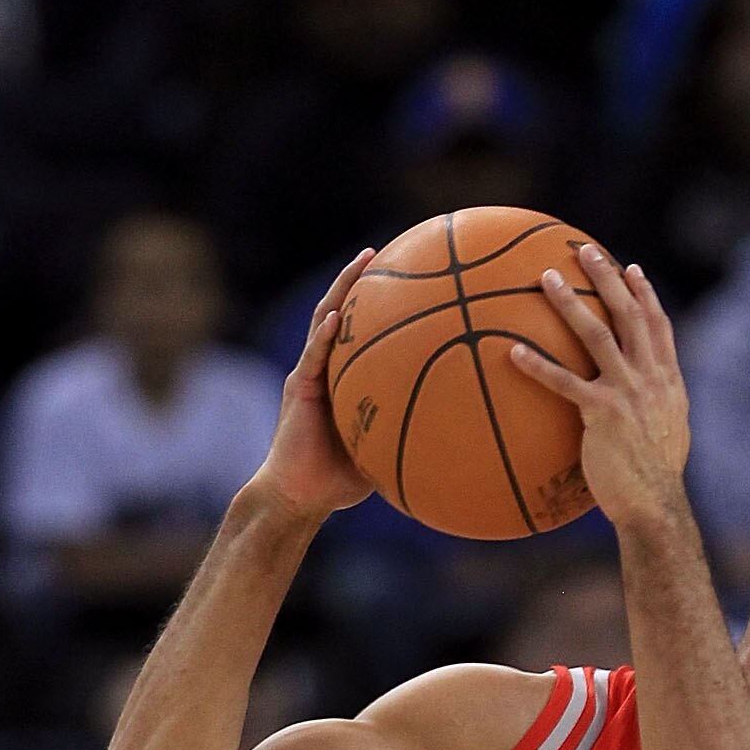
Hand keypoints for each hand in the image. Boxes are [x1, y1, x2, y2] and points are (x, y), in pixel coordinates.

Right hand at [249, 248, 377, 522]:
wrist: (298, 497)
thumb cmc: (336, 482)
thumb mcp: (379, 450)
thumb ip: (404, 433)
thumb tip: (451, 436)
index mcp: (340, 378)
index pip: (357, 331)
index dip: (373, 304)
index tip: (399, 277)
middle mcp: (322, 368)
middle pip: (339, 312)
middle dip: (356, 280)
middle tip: (379, 252)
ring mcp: (308, 375)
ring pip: (324, 322)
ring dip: (341, 290)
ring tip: (362, 262)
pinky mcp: (299, 389)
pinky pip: (313, 357)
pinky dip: (324, 336)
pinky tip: (336, 318)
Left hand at [513, 244, 690, 532]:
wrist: (655, 505)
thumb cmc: (654, 479)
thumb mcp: (668, 433)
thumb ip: (656, 407)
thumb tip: (641, 402)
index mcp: (667, 381)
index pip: (658, 325)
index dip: (645, 294)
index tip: (631, 268)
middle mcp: (650, 378)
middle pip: (628, 315)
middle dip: (607, 278)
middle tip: (584, 251)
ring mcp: (628, 393)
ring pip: (597, 334)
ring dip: (569, 304)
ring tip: (545, 280)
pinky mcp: (603, 413)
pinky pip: (564, 382)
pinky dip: (538, 365)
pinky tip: (512, 351)